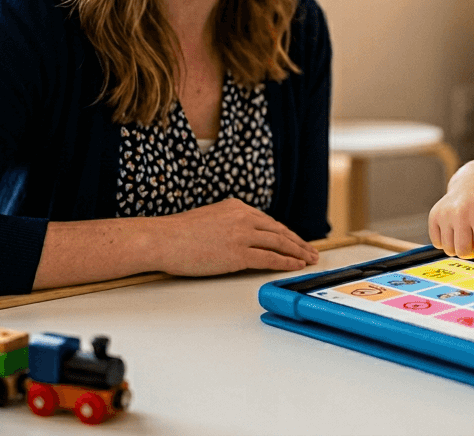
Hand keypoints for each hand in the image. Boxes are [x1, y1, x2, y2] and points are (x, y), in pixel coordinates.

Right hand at [152, 198, 318, 276]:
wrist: (163, 239)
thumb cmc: (178, 234)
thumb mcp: (209, 218)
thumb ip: (228, 224)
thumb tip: (239, 237)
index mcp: (236, 207)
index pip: (268, 221)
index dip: (285, 233)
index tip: (296, 240)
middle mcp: (243, 217)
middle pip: (279, 231)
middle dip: (298, 242)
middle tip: (311, 251)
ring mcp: (242, 235)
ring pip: (279, 243)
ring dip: (297, 252)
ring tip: (309, 259)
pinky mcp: (238, 253)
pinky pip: (269, 258)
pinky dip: (286, 262)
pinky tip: (295, 266)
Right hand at [428, 163, 473, 284]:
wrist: (472, 184)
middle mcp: (461, 213)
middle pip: (463, 251)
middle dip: (470, 252)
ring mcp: (445, 213)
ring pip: (449, 249)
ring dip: (458, 247)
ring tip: (464, 232)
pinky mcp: (434, 215)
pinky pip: (437, 243)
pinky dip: (446, 242)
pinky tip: (453, 229)